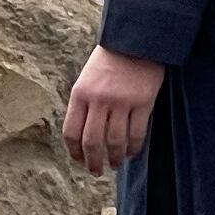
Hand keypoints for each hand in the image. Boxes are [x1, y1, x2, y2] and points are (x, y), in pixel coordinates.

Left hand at [61, 45, 163, 174]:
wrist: (134, 43)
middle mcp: (98, 100)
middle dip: (92, 161)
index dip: (74, 151)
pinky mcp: (143, 103)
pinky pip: (137, 133)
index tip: (78, 161)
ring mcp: (121, 102)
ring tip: (114, 165)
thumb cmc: (108, 63)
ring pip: (115, 141)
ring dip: (114, 158)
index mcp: (79, 94)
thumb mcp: (86, 80)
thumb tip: (82, 137)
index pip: (71, 131)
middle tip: (96, 171)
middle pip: (92, 141)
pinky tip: (130, 154)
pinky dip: (133, 148)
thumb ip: (83, 105)